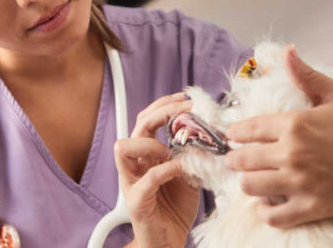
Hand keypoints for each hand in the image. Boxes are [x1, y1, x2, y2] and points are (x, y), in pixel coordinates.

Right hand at [115, 92, 199, 247]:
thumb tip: (208, 133)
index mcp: (146, 155)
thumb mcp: (189, 174)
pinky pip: (146, 179)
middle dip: (161, 113)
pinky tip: (180, 169)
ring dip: (151, 143)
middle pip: (137, 126)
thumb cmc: (175, 208)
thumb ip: (192, 155)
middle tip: (185, 110)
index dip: (163, 105)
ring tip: (172, 150)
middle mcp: (135, 164)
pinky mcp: (136, 200)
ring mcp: (132, 181)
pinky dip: (164, 170)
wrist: (167, 241)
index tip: (184, 98)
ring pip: (124, 147)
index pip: (146, 119)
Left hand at [224, 45, 332, 228]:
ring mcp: (300, 182)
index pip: (248, 129)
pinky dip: (264, 211)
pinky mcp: (309, 208)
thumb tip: (287, 51)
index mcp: (295, 123)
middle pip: (242, 159)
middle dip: (234, 159)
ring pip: (250, 186)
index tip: (231, 136)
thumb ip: (306, 75)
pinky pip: (272, 215)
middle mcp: (292, 153)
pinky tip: (266, 203)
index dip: (234, 133)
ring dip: (247, 182)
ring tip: (251, 178)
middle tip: (235, 159)